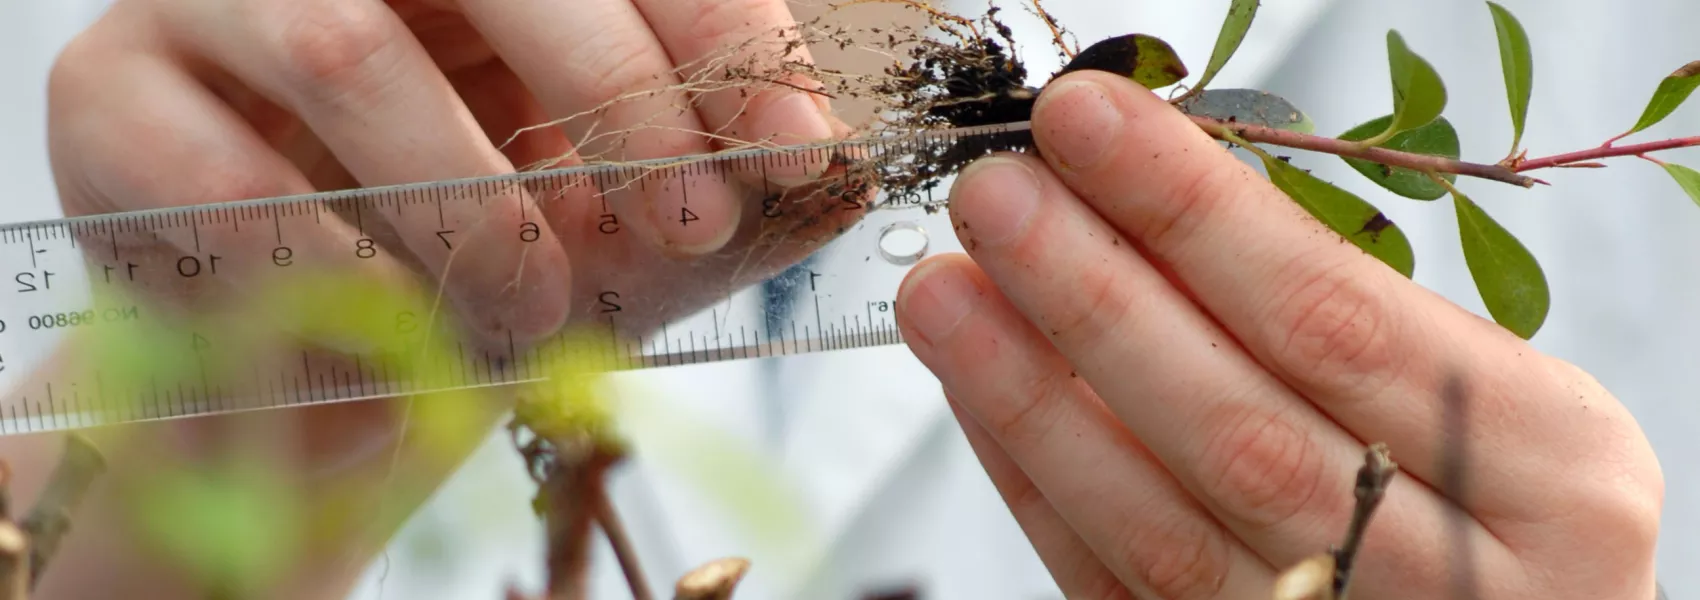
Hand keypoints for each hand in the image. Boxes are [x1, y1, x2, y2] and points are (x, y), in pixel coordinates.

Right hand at [31, 0, 847, 595]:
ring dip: (474, 200)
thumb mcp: (618, 228)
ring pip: (346, 47)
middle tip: (695, 214)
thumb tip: (852, 166)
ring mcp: (207, 1)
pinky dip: (343, 264)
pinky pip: (232, 166)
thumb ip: (714, 182)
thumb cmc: (472, 277)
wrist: (307, 382)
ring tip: (537, 308)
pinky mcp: (105, 98)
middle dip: (614, 88)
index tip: (798, 145)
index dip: (714, 33)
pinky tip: (401, 322)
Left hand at [896, 70, 1662, 599]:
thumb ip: (1342, 316)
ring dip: (1034, 398)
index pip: (1341, 322)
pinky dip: (1040, 487)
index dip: (1197, 218)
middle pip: (1242, 431)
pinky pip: (1118, 588)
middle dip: (1098, 299)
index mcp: (1552, 474)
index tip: (1088, 126)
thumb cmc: (1504, 497)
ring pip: (1163, 530)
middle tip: (996, 198)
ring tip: (946, 293)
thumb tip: (1137, 199)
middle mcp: (1460, 580)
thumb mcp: (1486, 391)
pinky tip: (981, 394)